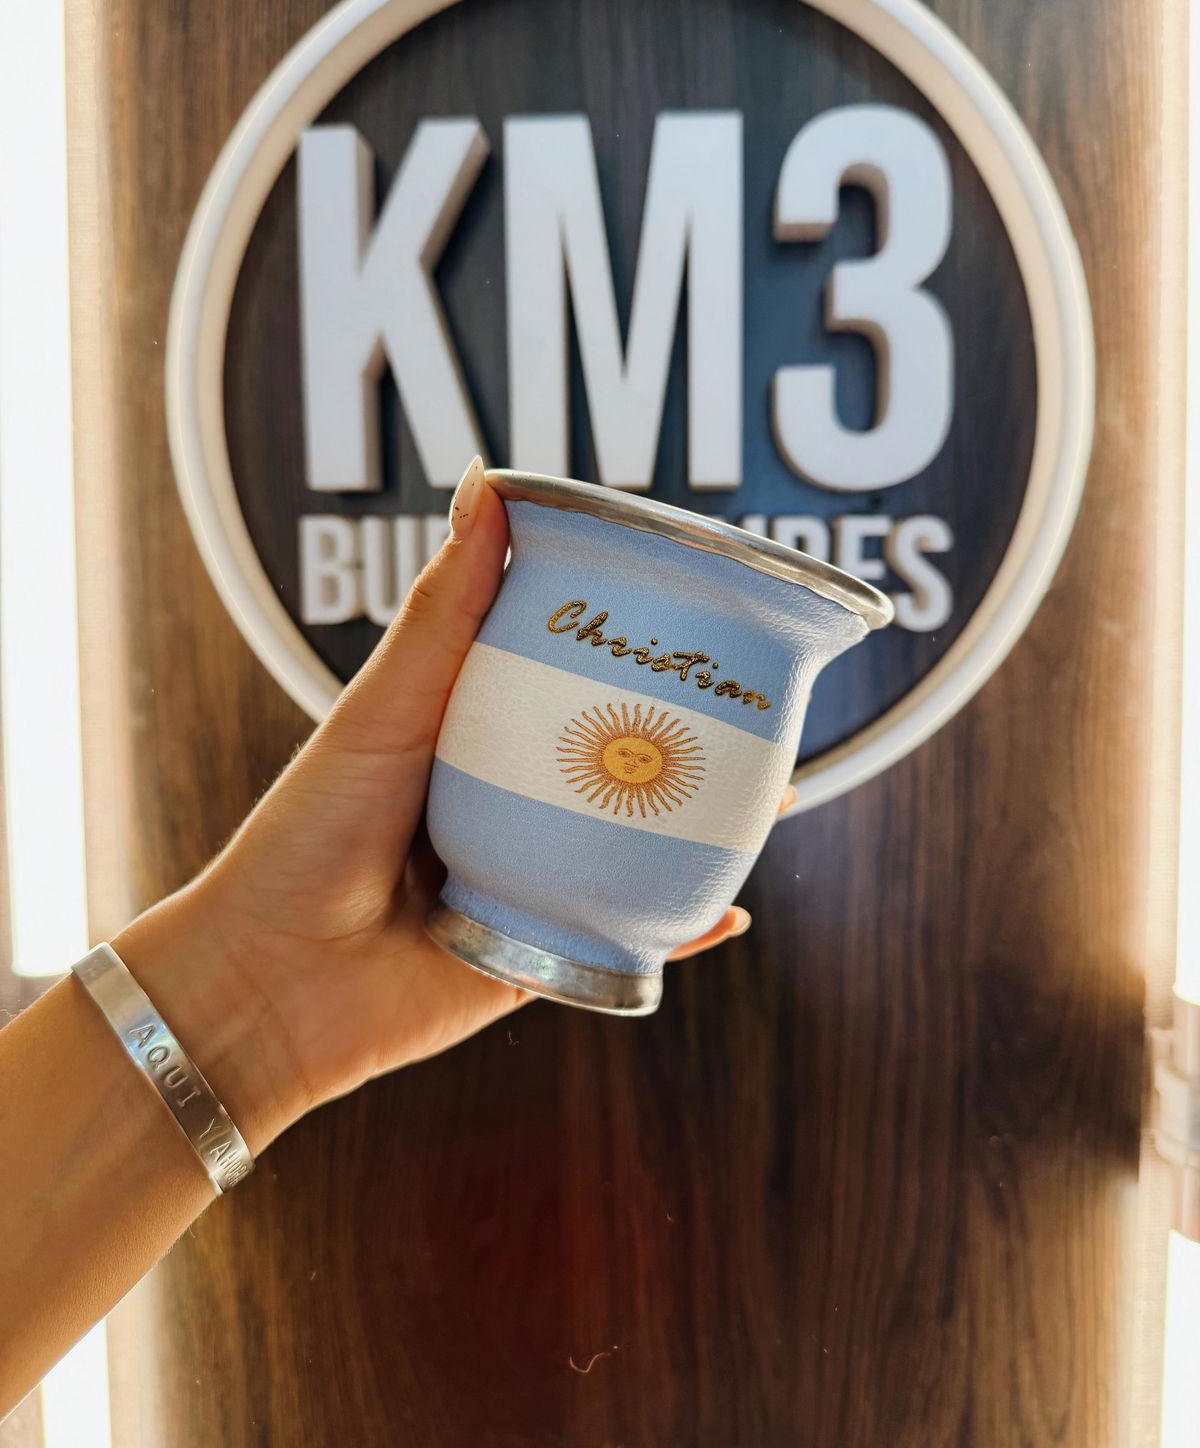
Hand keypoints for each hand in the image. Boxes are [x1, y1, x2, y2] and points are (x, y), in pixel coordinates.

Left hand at [116, 463, 790, 1152]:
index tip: (696, 612)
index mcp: (474, 738)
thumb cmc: (307, 836)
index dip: (632, 646)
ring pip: (635, 845)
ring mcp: (529, 880)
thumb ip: (445, 609)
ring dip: (705, 824)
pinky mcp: (538, 954)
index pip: (569, 677)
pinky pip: (623, 938)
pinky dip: (678, 926)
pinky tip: (728, 912)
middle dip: (693, 738)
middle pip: (617, 759)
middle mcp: (509, 805)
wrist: (270, 984)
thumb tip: (487, 480)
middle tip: (758, 707)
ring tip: (772, 793)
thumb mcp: (385, 708)